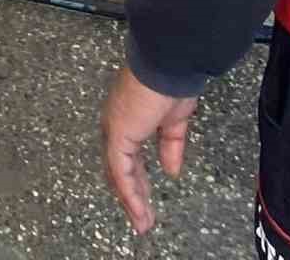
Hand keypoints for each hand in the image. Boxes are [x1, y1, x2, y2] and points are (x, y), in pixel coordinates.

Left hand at [100, 65, 198, 235]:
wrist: (168, 66)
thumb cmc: (172, 83)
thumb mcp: (175, 121)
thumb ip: (171, 145)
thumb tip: (171, 171)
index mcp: (129, 119)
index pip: (127, 156)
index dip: (135, 180)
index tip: (145, 200)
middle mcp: (117, 124)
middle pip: (118, 168)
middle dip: (131, 195)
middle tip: (142, 218)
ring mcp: (115, 130)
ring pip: (116, 173)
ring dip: (130, 201)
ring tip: (142, 223)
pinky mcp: (118, 135)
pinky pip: (120, 171)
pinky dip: (130, 193)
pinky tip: (138, 210)